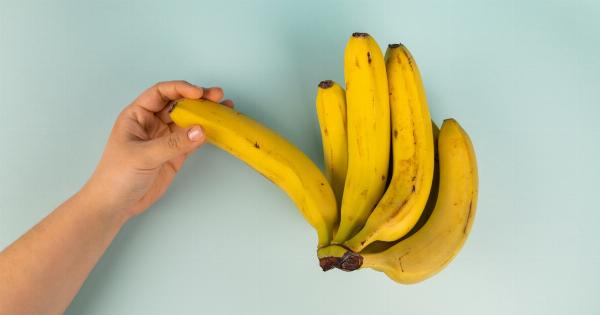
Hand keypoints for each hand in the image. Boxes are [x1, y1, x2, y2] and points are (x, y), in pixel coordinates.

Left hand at [82, 80, 233, 217]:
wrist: (116, 204)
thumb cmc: (117, 176)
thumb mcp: (143, 156)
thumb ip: (173, 144)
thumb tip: (200, 130)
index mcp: (138, 115)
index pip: (161, 93)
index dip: (179, 89)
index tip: (198, 93)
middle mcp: (152, 123)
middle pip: (178, 103)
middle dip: (198, 98)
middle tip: (217, 96)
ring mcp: (165, 138)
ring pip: (188, 120)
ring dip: (205, 114)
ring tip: (224, 107)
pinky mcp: (175, 154)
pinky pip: (193, 139)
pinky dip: (206, 133)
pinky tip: (218, 129)